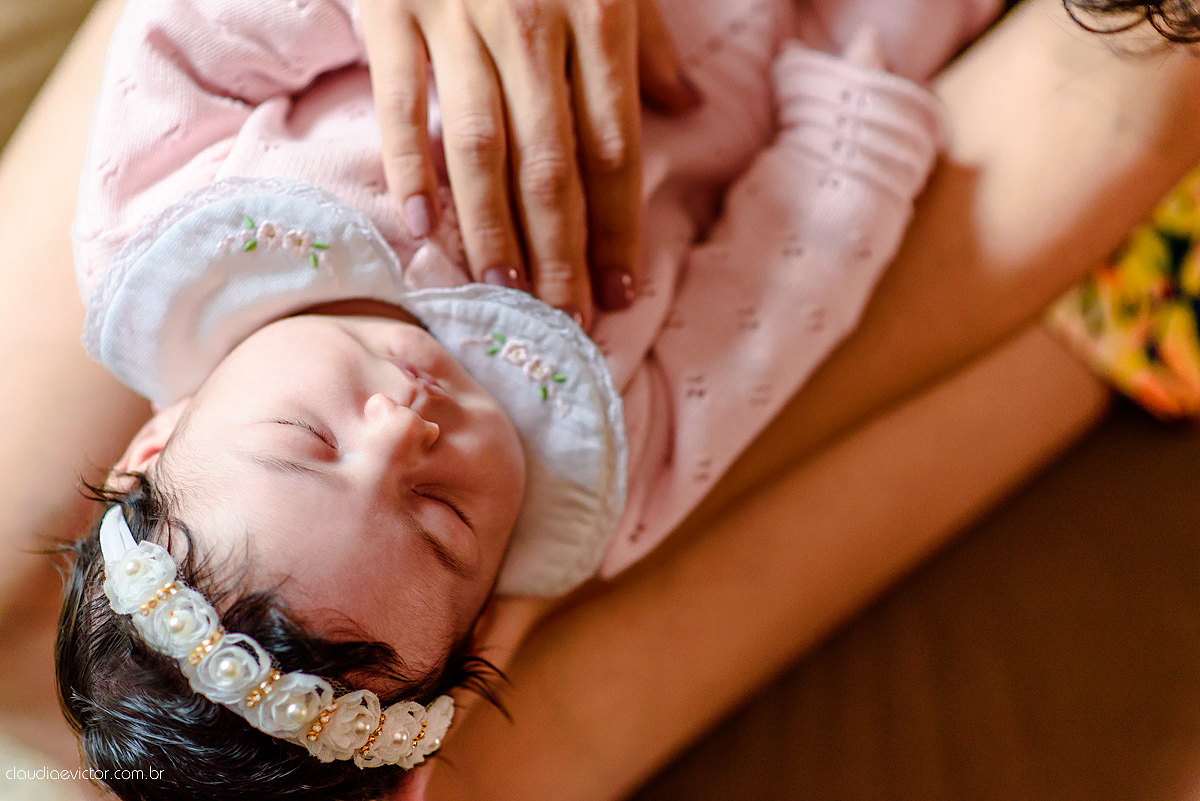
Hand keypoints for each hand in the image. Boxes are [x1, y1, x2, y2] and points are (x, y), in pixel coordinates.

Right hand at [360, 0, 699, 325]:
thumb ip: (646, 40)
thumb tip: (690, 105)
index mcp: (597, 16)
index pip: (613, 147)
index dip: (618, 225)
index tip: (622, 289)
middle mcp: (532, 26)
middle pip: (551, 165)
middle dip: (562, 252)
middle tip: (567, 320)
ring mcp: (459, 18)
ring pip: (481, 147)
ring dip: (494, 229)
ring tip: (505, 292)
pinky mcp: (394, 9)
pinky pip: (402, 102)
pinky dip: (409, 166)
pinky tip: (421, 227)